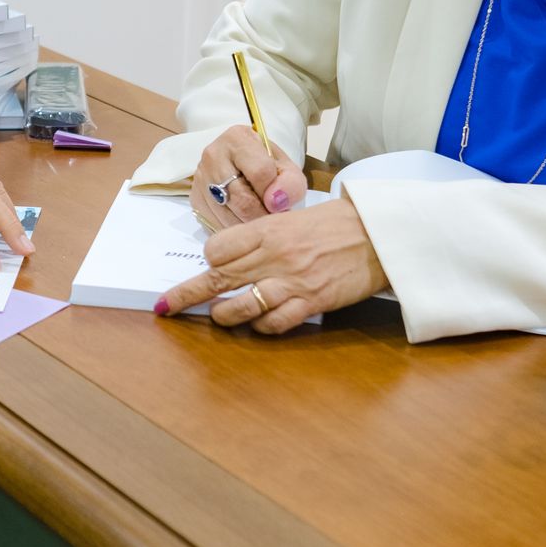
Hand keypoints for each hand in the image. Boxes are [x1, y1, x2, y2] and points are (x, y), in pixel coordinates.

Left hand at [157, 195, 385, 333]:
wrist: (379, 234)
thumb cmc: (337, 224)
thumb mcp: (293, 219)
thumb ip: (264, 236)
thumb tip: (237, 255)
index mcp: (268, 229)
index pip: (218, 248)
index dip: (209, 259)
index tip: (212, 264)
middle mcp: (274, 255)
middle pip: (218, 277)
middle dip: (187, 294)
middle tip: (167, 306)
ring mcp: (291, 281)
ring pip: (240, 305)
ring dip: (223, 315)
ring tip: (218, 316)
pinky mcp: (311, 303)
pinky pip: (274, 323)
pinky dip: (261, 327)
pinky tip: (260, 324)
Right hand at [192, 125, 307, 227]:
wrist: (240, 166)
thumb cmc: (265, 165)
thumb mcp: (285, 168)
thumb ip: (290, 183)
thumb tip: (276, 203)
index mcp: (236, 139)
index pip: (260, 172)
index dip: (275, 193)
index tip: (282, 202)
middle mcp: (213, 156)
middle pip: (242, 200)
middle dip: (263, 216)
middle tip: (273, 219)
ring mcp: (200, 179)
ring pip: (229, 217)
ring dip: (249, 227)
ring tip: (260, 220)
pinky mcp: (195, 200)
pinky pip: (216, 225)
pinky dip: (234, 231)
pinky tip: (244, 223)